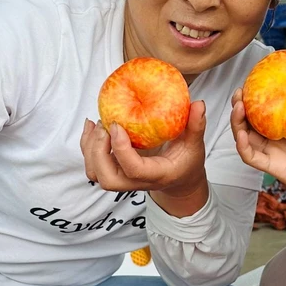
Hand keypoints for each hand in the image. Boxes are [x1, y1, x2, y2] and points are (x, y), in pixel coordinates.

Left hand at [81, 100, 209, 216]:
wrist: (178, 180)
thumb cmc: (186, 162)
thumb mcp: (195, 145)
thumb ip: (196, 126)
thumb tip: (198, 104)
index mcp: (157, 175)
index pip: (134, 170)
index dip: (121, 150)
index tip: (117, 125)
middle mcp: (136, 182)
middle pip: (107, 179)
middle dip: (99, 152)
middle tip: (104, 125)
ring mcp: (123, 179)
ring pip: (96, 174)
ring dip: (90, 149)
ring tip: (96, 124)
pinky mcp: (115, 172)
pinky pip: (93, 166)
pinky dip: (87, 147)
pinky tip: (92, 127)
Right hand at [231, 83, 285, 215]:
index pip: (267, 109)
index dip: (257, 96)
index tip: (254, 78)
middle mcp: (276, 139)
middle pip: (249, 121)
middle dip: (239, 105)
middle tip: (239, 91)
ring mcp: (272, 152)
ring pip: (245, 137)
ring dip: (236, 122)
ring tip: (238, 105)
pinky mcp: (272, 166)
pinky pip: (251, 156)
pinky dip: (243, 145)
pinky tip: (242, 133)